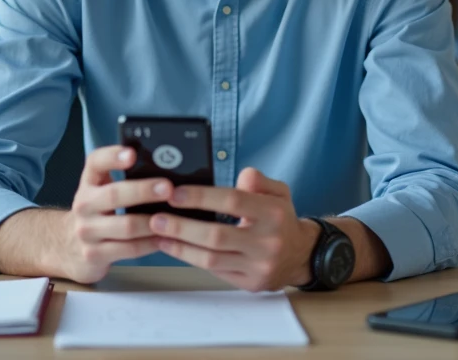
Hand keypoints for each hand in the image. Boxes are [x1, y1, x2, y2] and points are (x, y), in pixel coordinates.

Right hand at [60, 145, 173, 283]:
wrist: (67, 246)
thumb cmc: (97, 211)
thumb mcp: (101, 190)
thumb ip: (123, 178)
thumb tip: (164, 166)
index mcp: (89, 182)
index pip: (95, 162)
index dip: (113, 156)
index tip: (132, 154)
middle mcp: (84, 204)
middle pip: (114, 195)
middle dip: (143, 191)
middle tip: (168, 188)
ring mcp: (87, 231)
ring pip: (126, 226)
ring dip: (152, 221)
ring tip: (173, 217)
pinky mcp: (94, 254)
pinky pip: (129, 249)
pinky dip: (150, 243)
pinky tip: (164, 238)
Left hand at [150, 167, 319, 291]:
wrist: (301, 255)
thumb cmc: (281, 218)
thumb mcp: (278, 191)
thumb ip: (259, 179)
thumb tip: (241, 176)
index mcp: (273, 213)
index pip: (233, 202)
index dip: (201, 197)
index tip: (175, 193)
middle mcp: (267, 241)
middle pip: (216, 235)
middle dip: (182, 227)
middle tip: (156, 218)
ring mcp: (258, 265)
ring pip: (211, 258)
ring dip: (180, 247)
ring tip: (157, 235)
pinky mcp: (249, 283)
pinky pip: (215, 271)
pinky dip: (191, 259)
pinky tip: (174, 248)